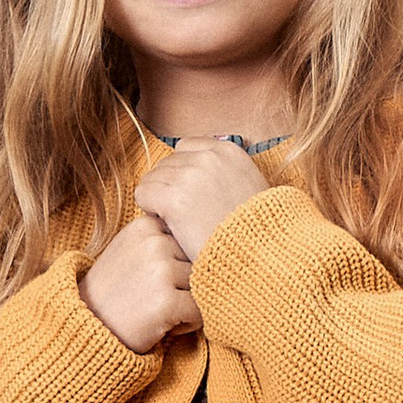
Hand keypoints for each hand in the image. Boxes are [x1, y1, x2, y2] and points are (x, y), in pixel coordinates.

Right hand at [81, 213, 201, 352]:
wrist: (87, 328)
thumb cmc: (114, 293)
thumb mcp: (129, 250)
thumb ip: (159, 237)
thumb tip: (202, 230)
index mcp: (145, 226)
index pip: (187, 241)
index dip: (177, 263)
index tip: (152, 278)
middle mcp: (154, 243)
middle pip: (198, 262)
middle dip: (185, 284)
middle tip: (154, 298)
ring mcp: (160, 270)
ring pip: (201, 286)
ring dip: (188, 304)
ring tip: (158, 311)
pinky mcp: (166, 300)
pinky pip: (199, 311)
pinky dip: (187, 324)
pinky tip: (162, 326)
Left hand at [133, 136, 268, 263]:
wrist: (259, 254)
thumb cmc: (254, 230)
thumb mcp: (248, 188)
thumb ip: (223, 174)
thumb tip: (191, 172)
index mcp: (228, 151)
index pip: (185, 148)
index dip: (182, 172)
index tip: (189, 194)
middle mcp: (208, 158)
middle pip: (166, 163)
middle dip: (169, 186)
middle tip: (181, 212)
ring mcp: (190, 176)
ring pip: (152, 178)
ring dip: (157, 198)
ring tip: (174, 220)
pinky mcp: (174, 199)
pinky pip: (143, 193)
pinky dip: (148, 208)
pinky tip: (165, 224)